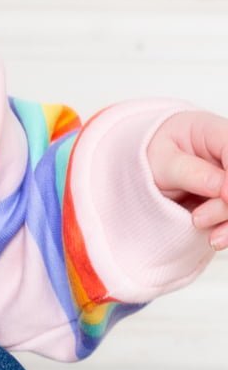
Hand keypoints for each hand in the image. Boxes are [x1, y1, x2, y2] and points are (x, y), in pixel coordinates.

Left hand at [147, 110, 227, 248]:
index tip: (225, 196)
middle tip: (198, 217)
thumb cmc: (154, 154)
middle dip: (227, 205)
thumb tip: (221, 185)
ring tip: (196, 223)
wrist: (149, 167)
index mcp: (214, 131)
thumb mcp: (161, 159)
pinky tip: (215, 238)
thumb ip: (189, 171)